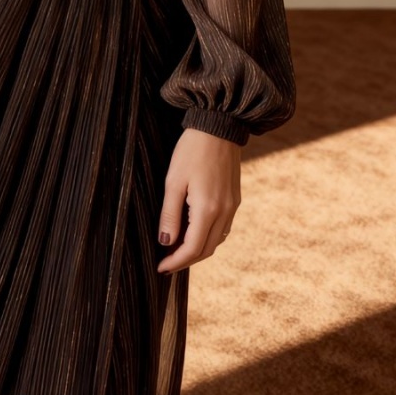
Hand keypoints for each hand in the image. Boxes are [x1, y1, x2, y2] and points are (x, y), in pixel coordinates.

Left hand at [155, 126, 241, 273]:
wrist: (218, 127)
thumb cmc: (191, 150)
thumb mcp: (173, 181)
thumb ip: (169, 214)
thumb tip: (165, 243)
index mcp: (208, 210)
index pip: (192, 249)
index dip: (175, 262)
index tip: (160, 268)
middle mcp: (225, 212)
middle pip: (206, 250)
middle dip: (185, 260)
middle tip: (165, 263)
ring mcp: (233, 207)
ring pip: (216, 241)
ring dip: (197, 250)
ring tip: (176, 250)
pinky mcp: (235, 199)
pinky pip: (222, 228)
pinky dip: (208, 236)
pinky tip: (194, 232)